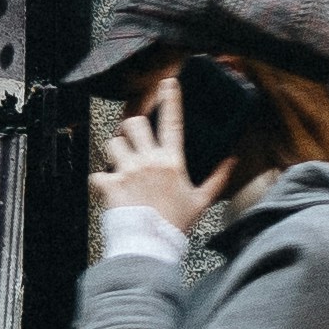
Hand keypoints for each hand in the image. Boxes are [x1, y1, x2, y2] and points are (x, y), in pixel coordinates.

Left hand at [94, 75, 228, 251]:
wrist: (151, 246)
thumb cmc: (176, 225)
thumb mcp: (202, 201)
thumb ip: (217, 178)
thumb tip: (231, 160)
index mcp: (171, 162)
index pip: (173, 122)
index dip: (171, 99)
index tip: (168, 83)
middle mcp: (148, 161)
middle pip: (133, 123)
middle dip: (131, 127)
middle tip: (133, 139)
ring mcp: (127, 171)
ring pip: (112, 143)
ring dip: (115, 151)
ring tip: (120, 164)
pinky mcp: (110, 185)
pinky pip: (97, 174)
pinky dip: (101, 181)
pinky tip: (108, 189)